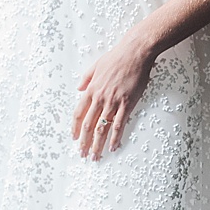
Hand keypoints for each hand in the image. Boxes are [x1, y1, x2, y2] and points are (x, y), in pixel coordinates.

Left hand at [73, 32, 157, 159]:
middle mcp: (100, 98)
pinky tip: (113, 147)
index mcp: (91, 89)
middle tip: (82, 154)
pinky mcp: (127, 103)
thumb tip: (79, 88)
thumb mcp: (96, 65)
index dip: (75, 128)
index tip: (74, 138)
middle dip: (84, 142)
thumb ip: (86, 79)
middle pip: (89, 125)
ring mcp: (113, 102)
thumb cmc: (116, 57)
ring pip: (102, 127)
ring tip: (95, 156)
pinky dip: (115, 137)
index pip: (79, 113)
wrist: (135, 52)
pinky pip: (120, 124)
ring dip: (97, 144)